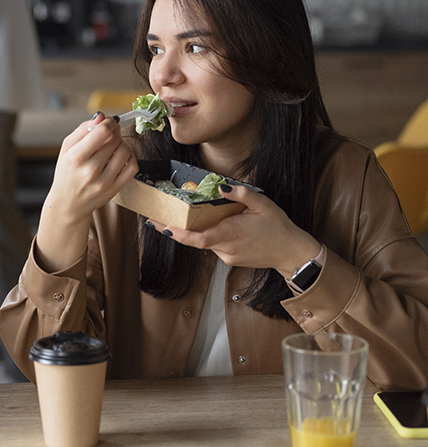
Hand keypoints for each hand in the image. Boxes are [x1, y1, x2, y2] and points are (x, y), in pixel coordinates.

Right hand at [35, 112, 138, 271]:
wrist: (68, 204)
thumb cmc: (66, 174)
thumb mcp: (66, 148)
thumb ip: (83, 129)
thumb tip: (101, 116)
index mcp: (76, 157)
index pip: (102, 132)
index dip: (109, 122)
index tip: (109, 121)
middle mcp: (90, 170)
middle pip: (114, 140)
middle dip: (114, 132)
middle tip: (110, 133)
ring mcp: (104, 182)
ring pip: (125, 151)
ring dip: (121, 144)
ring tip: (113, 146)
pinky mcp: (114, 189)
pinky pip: (132, 167)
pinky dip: (130, 158)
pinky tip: (120, 157)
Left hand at [146, 184, 321, 275]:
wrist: (292, 253)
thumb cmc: (279, 228)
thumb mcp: (264, 204)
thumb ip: (242, 194)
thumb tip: (222, 187)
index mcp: (232, 234)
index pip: (198, 238)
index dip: (178, 234)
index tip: (161, 226)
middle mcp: (226, 248)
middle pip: (195, 240)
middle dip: (175, 230)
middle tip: (156, 218)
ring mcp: (228, 256)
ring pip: (203, 243)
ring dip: (191, 232)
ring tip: (175, 217)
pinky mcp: (230, 259)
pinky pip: (213, 245)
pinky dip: (205, 235)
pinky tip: (205, 224)